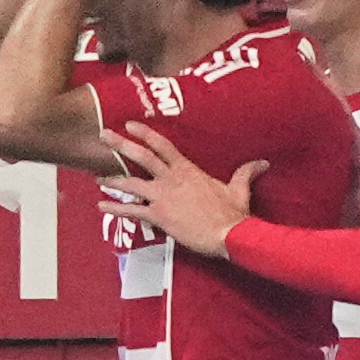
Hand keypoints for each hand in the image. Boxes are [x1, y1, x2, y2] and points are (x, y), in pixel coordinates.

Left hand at [114, 122, 256, 257]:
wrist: (229, 235)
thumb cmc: (233, 213)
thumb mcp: (239, 189)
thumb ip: (245, 172)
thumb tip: (262, 163)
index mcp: (188, 170)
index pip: (163, 146)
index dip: (146, 133)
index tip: (130, 124)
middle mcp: (171, 180)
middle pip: (142, 157)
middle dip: (121, 144)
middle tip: (103, 135)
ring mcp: (163, 198)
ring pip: (132, 184)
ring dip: (112, 179)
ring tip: (97, 177)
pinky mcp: (159, 217)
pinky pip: (132, 212)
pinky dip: (115, 209)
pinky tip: (101, 206)